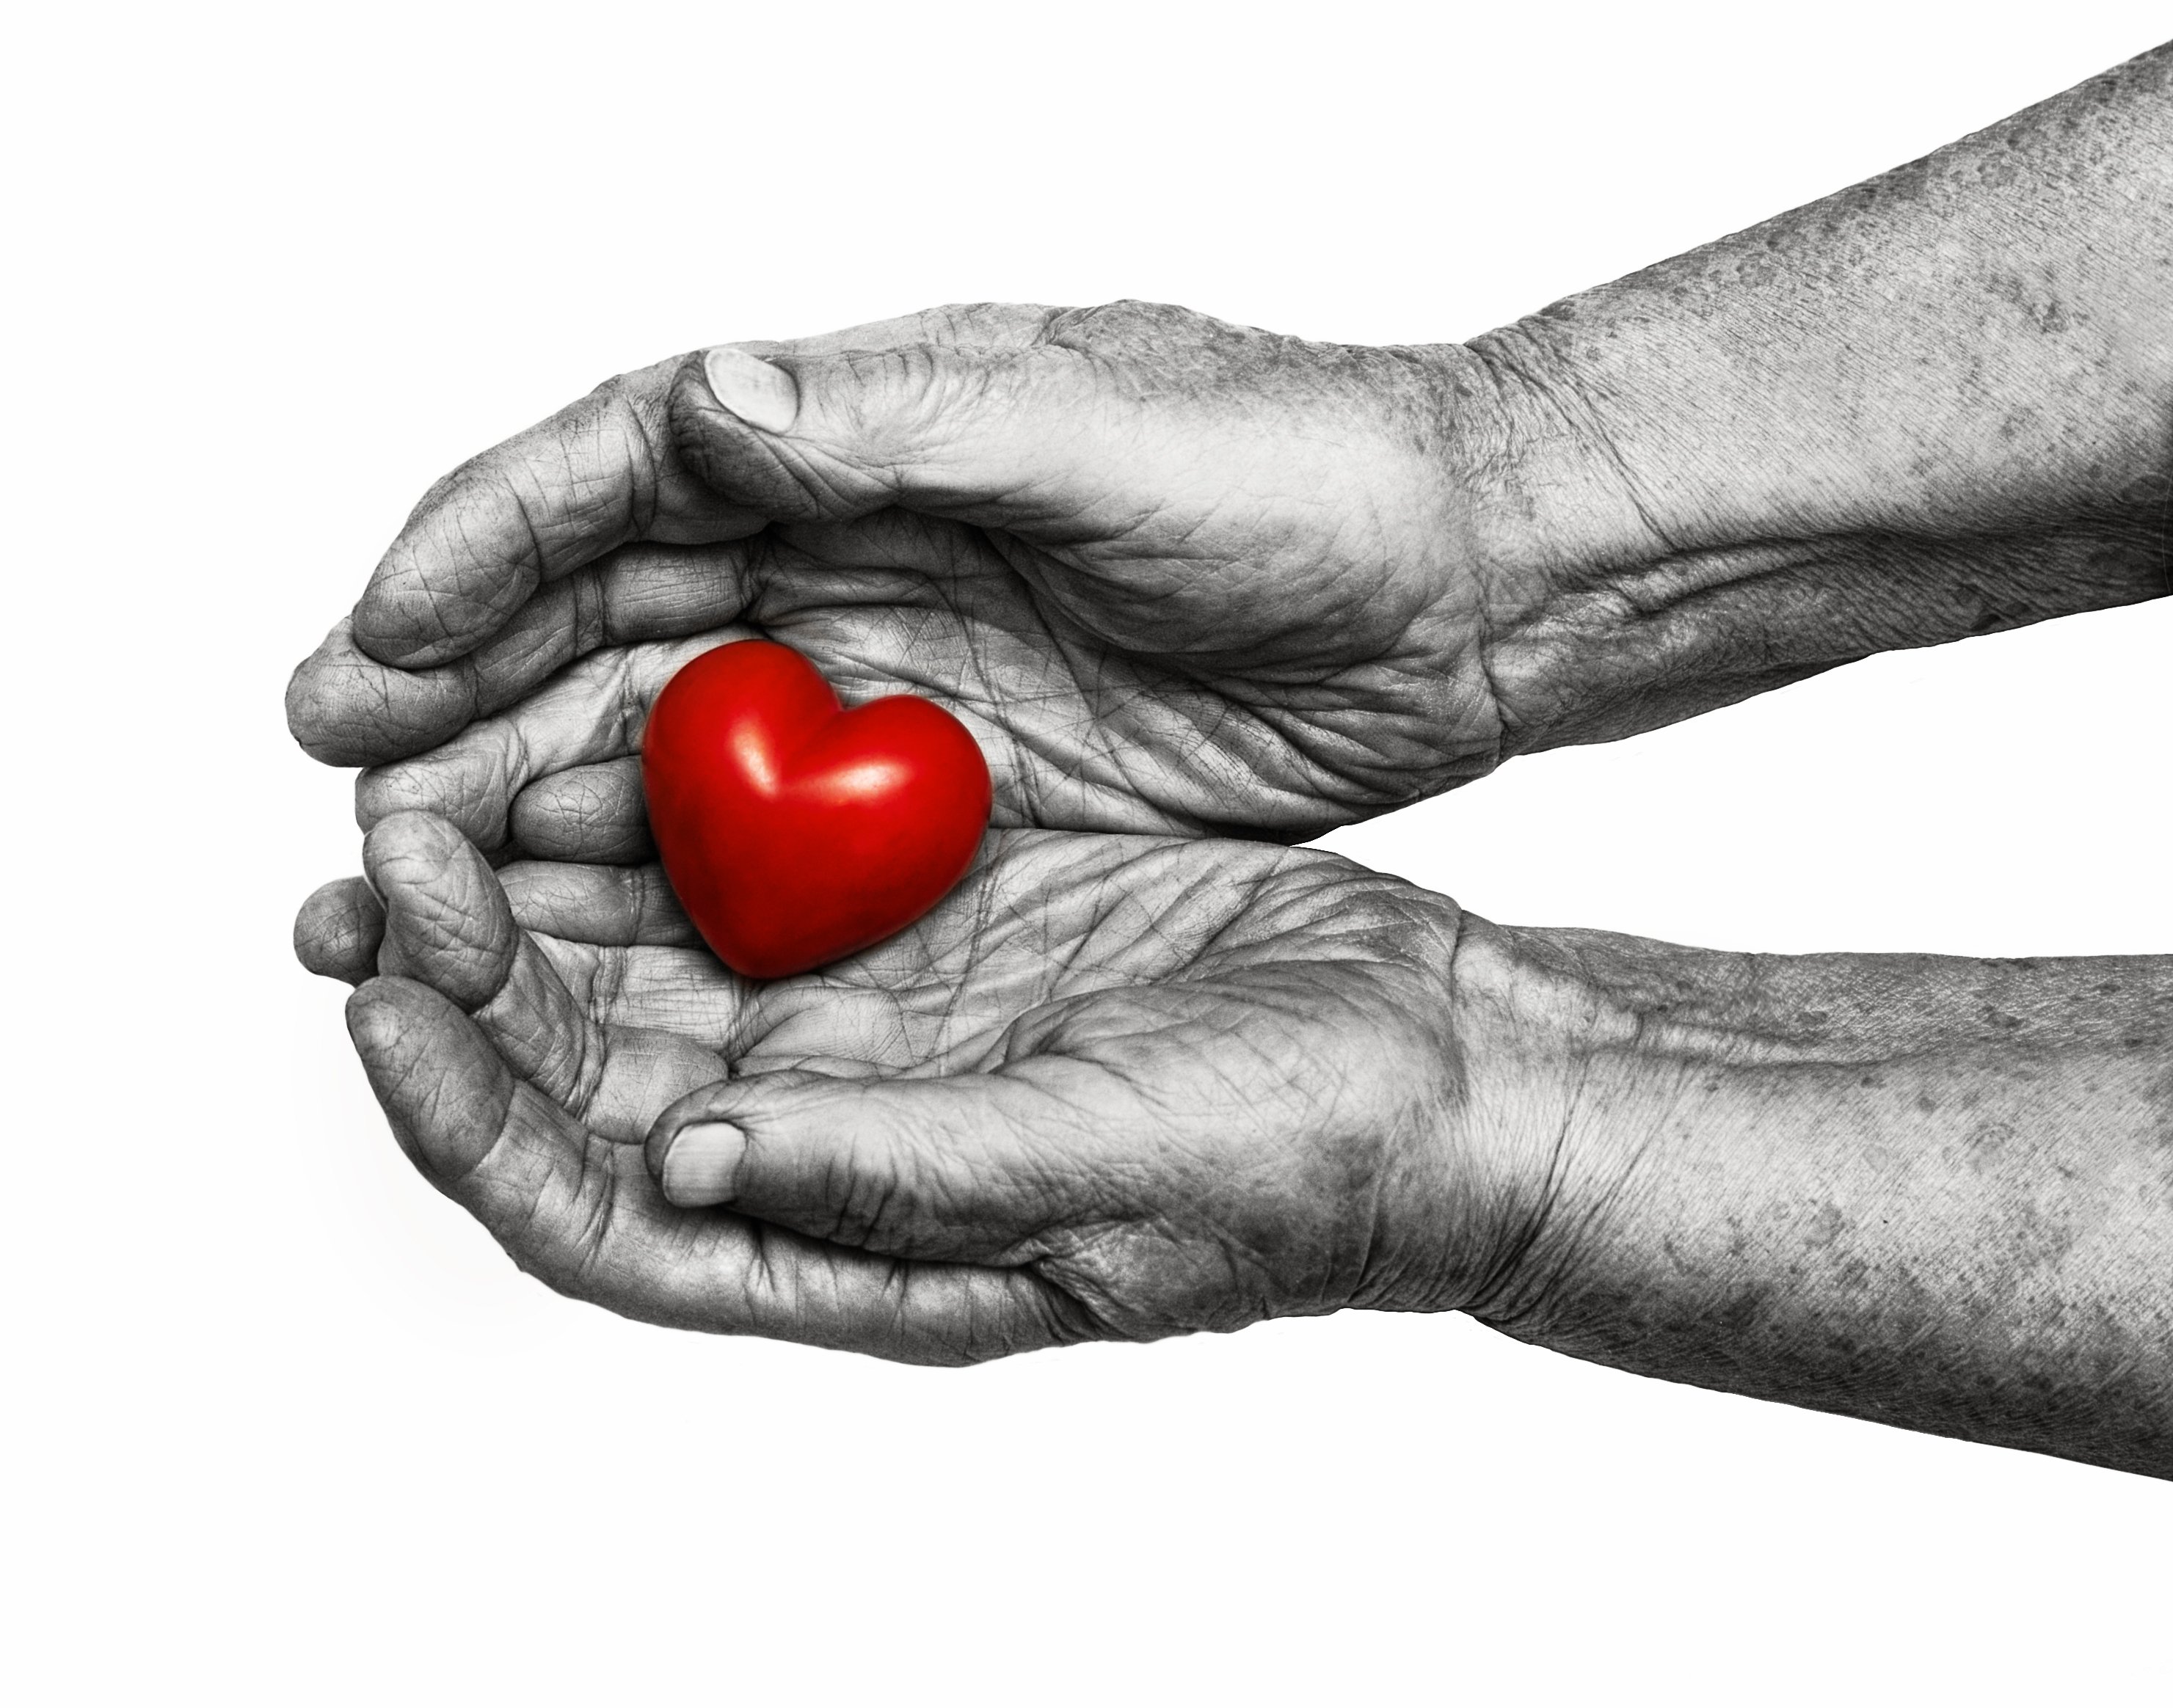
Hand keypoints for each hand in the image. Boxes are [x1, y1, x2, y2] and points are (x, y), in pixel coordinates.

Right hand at [287, 302, 1598, 847]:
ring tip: (411, 889)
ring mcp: (885, 676)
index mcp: (856, 435)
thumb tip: (706, 394)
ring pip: (662, 742)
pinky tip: (585, 937)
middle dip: (461, 707)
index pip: (613, 483)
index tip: (367, 656)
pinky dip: (667, 882)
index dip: (472, 563)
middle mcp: (845, 549)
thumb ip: (902, 428)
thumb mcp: (1105, 438)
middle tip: (345, 805)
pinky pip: (767, 838)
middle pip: (601, 625)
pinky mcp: (943, 787)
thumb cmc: (1302, 480)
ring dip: (534, 808)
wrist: (1450, 590)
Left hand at [296, 810, 1538, 1359]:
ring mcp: (885, 1021)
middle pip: (587, 1076)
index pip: (599, 1212)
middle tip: (383, 853)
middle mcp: (840, 1134)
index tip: (386, 999)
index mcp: (855, 1241)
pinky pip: (767, 863)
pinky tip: (626, 730)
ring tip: (448, 782)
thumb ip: (901, 1174)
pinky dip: (683, 807)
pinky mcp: (937, 916)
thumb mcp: (1107, 1170)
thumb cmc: (1306, 1161)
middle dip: (464, 976)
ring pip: (655, 958)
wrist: (1437, 1062)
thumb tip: (695, 1164)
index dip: (470, 1117)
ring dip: (544, 884)